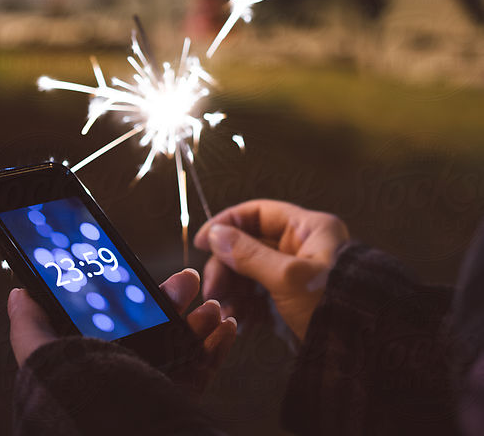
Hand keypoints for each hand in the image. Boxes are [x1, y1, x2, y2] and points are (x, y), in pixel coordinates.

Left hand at [7, 268, 236, 384]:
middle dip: (179, 300)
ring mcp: (158, 384)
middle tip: (189, 281)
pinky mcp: (180, 398)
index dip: (145, 294)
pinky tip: (227, 329)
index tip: (157, 276)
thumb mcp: (45, 358)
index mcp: (102, 355)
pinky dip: (220, 347)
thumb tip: (20, 293)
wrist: (114, 432)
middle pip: (162, 325)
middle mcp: (131, 369)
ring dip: (203, 321)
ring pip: (187, 344)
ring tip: (213, 309)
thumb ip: (32, 327)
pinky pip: (206, 370)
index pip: (126, 317)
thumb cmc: (78, 397)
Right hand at [194, 199, 348, 340]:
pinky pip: (259, 295)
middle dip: (227, 266)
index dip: (228, 223)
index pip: (259, 213)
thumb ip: (248, 254)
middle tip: (212, 290)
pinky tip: (236, 319)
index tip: (203, 241)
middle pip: (250, 244)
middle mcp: (302, 246)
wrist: (362, 352)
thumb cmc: (332, 305)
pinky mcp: (291, 300)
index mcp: (308, 228)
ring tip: (223, 309)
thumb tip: (216, 235)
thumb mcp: (287, 276)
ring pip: (250, 272)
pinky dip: (244, 305)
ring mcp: (296, 274)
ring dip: (232, 289)